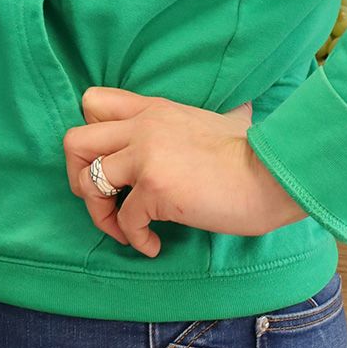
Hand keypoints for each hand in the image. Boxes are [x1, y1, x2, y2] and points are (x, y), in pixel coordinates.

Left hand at [63, 87, 305, 257]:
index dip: (91, 136)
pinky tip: (153, 245)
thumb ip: (185, 126)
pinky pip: (123, 220)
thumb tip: (220, 122)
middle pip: (73, 141)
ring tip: (124, 229)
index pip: (92, 102)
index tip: (110, 163)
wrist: (273, 172)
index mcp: (151, 109)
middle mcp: (141, 126)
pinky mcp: (155, 187)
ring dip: (100, 214)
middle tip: (104, 200)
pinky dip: (133, 240)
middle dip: (78, 177)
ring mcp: (145, 155)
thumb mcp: (208, 122)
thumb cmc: (249, 155)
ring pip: (88, 180)